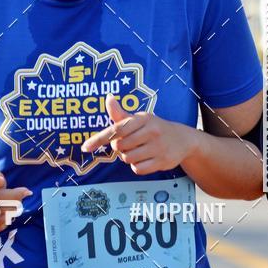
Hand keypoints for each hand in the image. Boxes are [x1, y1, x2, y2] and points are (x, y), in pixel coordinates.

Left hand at [80, 94, 198, 174]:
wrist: (183, 139)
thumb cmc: (154, 128)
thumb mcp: (139, 119)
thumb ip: (121, 114)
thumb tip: (108, 98)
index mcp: (143, 119)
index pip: (116, 130)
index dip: (99, 139)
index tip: (85, 147)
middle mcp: (151, 131)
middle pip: (119, 146)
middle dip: (119, 148)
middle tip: (129, 144)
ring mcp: (158, 147)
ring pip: (127, 159)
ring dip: (128, 157)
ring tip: (139, 150)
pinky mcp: (162, 161)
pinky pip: (138, 169)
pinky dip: (137, 166)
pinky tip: (146, 159)